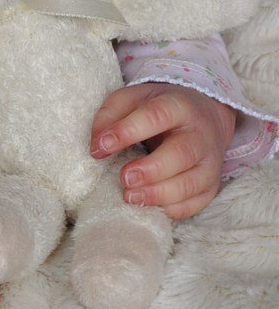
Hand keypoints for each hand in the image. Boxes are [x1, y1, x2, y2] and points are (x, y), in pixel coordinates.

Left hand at [89, 83, 235, 218]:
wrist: (204, 116)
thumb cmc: (160, 108)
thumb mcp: (134, 98)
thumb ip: (111, 114)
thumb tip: (96, 146)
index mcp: (179, 106)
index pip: (156, 115)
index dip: (127, 131)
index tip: (102, 147)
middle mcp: (199, 135)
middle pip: (181, 154)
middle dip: (150, 170)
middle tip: (124, 178)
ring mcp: (209, 163)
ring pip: (190, 184)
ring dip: (158, 194)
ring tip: (130, 196)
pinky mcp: (211, 187)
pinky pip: (194, 204)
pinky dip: (171, 210)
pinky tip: (149, 207)